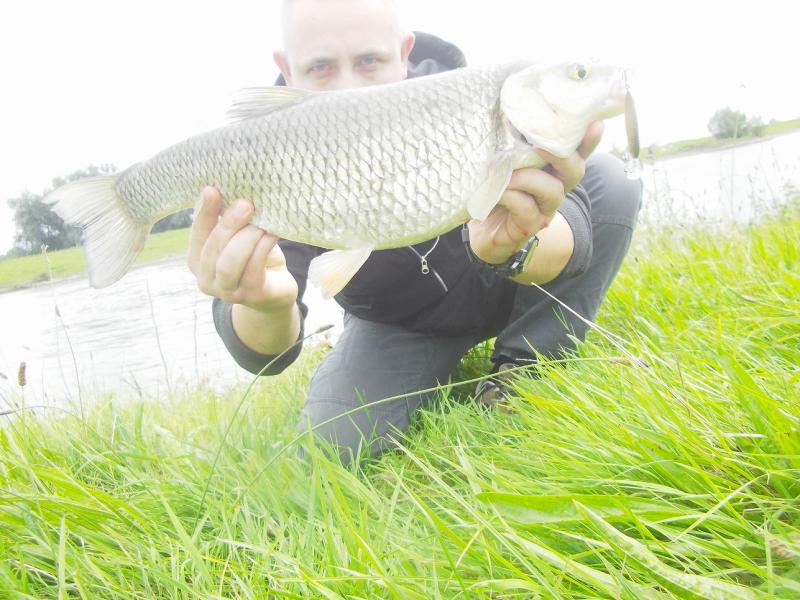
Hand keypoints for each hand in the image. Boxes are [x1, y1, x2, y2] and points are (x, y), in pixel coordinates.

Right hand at [187, 187, 297, 312]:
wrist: (275, 290)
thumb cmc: (253, 257)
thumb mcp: (237, 236)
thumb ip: (227, 219)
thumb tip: (224, 188)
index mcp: (197, 260)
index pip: (197, 234)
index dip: (204, 212)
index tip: (212, 190)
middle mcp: (206, 279)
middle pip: (213, 249)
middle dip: (228, 224)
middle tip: (246, 204)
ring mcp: (227, 291)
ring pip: (229, 262)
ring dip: (246, 238)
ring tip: (261, 222)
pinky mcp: (251, 295)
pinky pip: (253, 269)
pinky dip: (262, 248)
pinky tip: (272, 233)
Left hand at [468, 121, 603, 263]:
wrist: (474, 230)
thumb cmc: (490, 191)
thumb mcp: (500, 164)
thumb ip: (510, 145)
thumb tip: (507, 114)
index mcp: (551, 171)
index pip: (576, 152)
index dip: (588, 140)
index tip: (597, 123)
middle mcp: (553, 190)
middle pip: (575, 170)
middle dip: (562, 155)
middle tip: (540, 146)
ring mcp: (543, 210)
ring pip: (552, 190)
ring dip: (526, 177)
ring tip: (502, 173)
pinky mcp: (528, 227)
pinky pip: (526, 208)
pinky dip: (511, 195)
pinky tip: (497, 192)